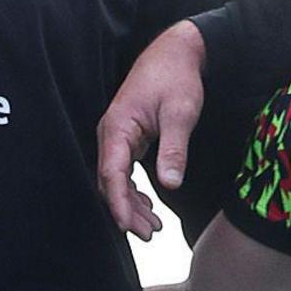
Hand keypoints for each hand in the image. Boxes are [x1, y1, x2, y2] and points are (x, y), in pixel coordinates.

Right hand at [95, 20, 209, 239]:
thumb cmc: (176, 80)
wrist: (175, 54)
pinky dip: (135, 190)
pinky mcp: (130, 138)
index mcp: (117, 128)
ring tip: (152, 229)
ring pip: (118, 179)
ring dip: (132, 204)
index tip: (127, 226)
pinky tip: (150, 208)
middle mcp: (112, 134)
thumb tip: (169, 184)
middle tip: (148, 236)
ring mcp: (119, 137)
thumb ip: (173, 149)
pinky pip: (126, 170)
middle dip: (126, 210)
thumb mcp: (180, 114)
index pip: (111, 173)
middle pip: (111, 181)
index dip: (118, 202)